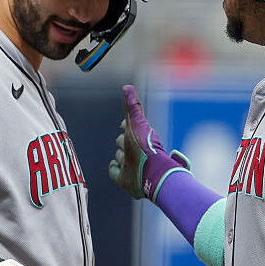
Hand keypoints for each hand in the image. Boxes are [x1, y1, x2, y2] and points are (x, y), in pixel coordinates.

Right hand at [108, 84, 189, 201]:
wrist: (151, 174)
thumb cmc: (144, 147)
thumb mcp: (136, 124)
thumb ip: (132, 107)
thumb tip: (127, 87)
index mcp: (137, 136)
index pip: (128, 127)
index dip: (126, 124)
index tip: (124, 123)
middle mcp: (133, 150)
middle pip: (121, 142)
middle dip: (121, 140)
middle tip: (125, 142)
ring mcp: (128, 165)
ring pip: (118, 157)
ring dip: (119, 156)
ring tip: (126, 158)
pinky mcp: (123, 178)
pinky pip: (114, 171)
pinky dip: (114, 169)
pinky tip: (117, 167)